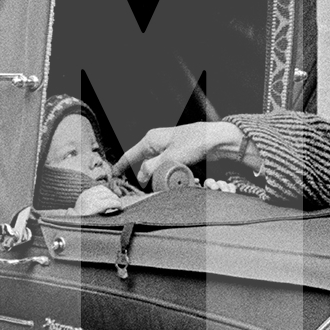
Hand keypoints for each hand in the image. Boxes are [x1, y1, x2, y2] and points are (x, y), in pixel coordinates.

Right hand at [115, 121, 246, 187]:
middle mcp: (157, 142)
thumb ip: (153, 168)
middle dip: (140, 176)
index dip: (120, 167)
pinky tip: (169, 180)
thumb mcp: (171, 157)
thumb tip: (141, 177)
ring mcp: (167, 148)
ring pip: (154, 166)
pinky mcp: (176, 154)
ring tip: (156, 186)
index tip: (112, 177)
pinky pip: (165, 167)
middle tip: (137, 190)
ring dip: (155, 177)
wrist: (217, 139)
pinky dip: (165, 174)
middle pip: (141, 163)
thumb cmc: (196, 142)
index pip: (129, 155)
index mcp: (151, 139)